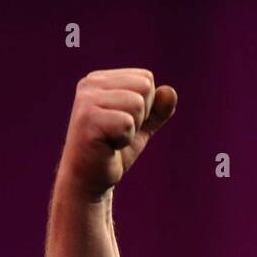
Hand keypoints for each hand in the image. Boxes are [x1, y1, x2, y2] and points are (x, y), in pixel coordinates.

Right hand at [56, 68, 176, 200]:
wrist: (90, 179)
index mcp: (101, 79)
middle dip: (141, 116)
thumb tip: (170, 91)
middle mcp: (90, 83)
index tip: (124, 123)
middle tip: (119, 132)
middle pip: (144, 87)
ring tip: (112, 138)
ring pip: (137, 103)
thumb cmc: (115, 151)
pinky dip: (125, 139)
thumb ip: (158, 110)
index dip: (146, 107)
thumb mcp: (142, 127)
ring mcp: (86, 100)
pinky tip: (108, 145)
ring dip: (133, 129)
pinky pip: (128, 123)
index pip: (146, 78)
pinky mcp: (87, 119)